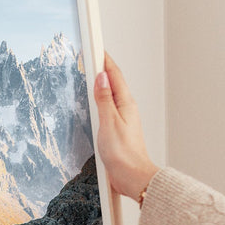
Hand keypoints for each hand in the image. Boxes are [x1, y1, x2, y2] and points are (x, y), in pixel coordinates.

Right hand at [94, 53, 159, 199]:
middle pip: (113, 82)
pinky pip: (108, 108)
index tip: (95, 47)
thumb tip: (101, 77)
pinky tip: (94, 102)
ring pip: (111, 95)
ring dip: (101, 83)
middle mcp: (126, 109)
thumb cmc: (124, 154)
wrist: (133, 177)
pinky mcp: (117, 130)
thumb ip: (104, 99)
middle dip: (102, 67)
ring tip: (91, 72)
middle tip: (91, 55)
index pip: (114, 75)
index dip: (104, 60)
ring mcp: (122, 119)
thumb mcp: (109, 123)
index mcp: (126, 104)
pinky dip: (100, 100)